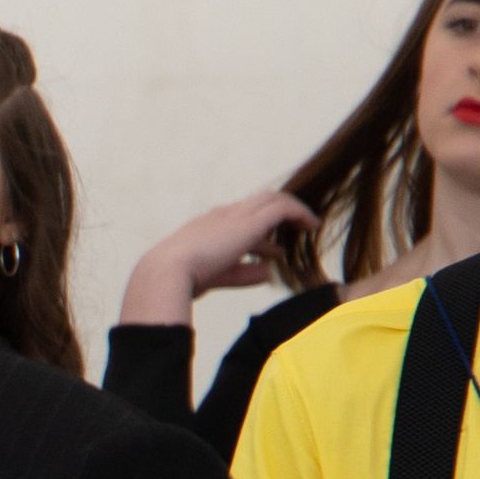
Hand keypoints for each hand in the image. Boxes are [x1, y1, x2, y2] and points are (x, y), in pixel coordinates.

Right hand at [118, 191, 314, 324]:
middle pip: (257, 202)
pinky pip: (283, 208)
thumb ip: (243, 274)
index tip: (272, 248)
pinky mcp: (251, 221)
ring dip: (292, 209)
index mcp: (206, 227)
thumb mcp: (218, 276)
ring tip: (310, 224)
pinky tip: (312, 226)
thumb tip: (267, 272)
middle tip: (298, 224)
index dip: (258, 233)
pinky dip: (299, 213)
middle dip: (278, 211)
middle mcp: (222, 215)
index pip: (238, 220)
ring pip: (272, 199)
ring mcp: (236, 215)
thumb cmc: (181, 279)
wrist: (167, 272)